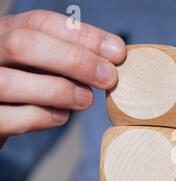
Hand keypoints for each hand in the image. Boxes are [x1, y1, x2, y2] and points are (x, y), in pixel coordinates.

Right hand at [0, 10, 125, 145]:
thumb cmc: (21, 87)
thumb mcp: (38, 63)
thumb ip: (66, 58)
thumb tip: (111, 61)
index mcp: (2, 32)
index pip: (40, 22)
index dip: (83, 36)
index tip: (117, 52)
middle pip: (24, 44)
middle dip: (74, 60)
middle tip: (109, 77)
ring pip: (10, 83)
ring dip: (59, 90)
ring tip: (87, 99)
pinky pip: (8, 118)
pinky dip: (41, 117)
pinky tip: (62, 116)